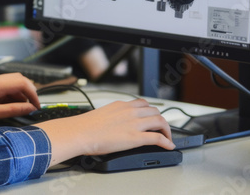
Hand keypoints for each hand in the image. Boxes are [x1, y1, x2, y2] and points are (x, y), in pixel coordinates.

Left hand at [0, 73, 39, 124]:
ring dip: (20, 95)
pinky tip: (9, 107)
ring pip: (12, 84)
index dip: (34, 94)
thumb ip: (12, 110)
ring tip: (20, 110)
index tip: (38, 107)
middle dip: (29, 93)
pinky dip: (11, 96)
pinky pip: (4, 88)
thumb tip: (30, 108)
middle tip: (32, 108)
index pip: (23, 82)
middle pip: (19, 80)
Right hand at [36, 99, 174, 165]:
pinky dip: (167, 141)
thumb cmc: (85, 126)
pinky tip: (169, 145)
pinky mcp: (136, 137)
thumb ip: (113, 115)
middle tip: (161, 129)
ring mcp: (134, 124)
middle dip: (160, 120)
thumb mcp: (102, 114)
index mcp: (121, 105)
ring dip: (166, 130)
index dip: (151, 111)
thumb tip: (115, 123)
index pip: (143, 104)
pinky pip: (157, 138)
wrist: (80, 132)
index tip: (152, 117)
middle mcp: (130, 112)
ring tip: (167, 137)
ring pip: (160, 121)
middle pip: (155, 111)